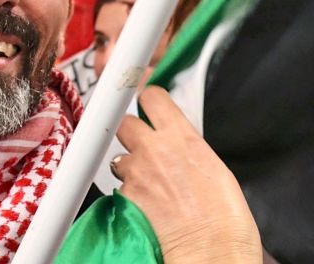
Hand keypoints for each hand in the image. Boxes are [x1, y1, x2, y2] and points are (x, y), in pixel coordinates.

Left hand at [116, 87, 260, 262]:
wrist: (211, 248)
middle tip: (144, 144)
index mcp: (182, 137)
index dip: (148, 99)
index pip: (151, 97)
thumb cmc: (225, 216)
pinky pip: (121, 185)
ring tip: (150, 181)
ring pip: (119, 155)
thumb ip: (188, 146)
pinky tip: (147, 201)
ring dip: (130, 163)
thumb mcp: (214, 166)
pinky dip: (130, 190)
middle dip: (132, 131)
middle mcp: (153, 149)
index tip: (149, 103)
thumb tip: (179, 145)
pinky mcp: (125, 194)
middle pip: (125, 122)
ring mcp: (135, 171)